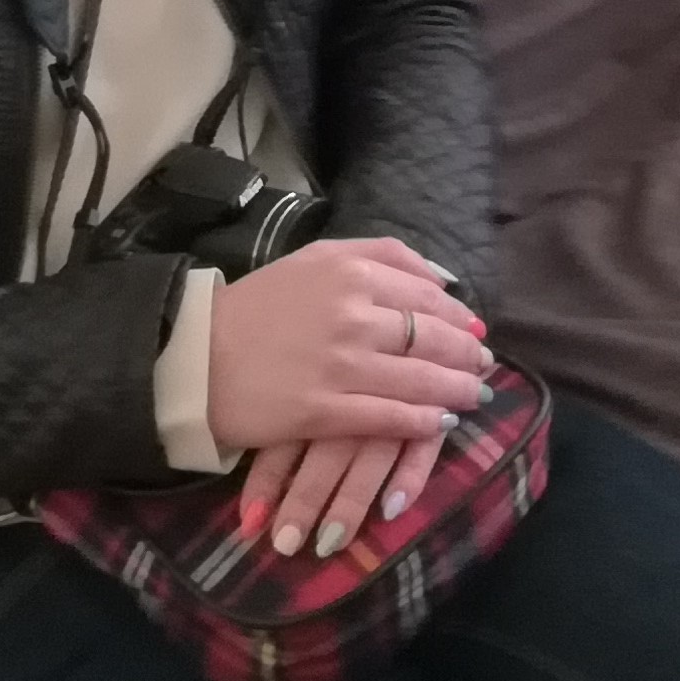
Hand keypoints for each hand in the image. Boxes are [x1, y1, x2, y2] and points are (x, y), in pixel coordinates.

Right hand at [207, 239, 494, 554]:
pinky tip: (441, 423)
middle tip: (483, 364)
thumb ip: (377, 257)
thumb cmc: (256, 307)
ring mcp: (341, 364)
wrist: (197, 356)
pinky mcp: (326, 410)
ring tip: (473, 395)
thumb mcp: (313, 259)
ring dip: (456, 389)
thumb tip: (442, 279)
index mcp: (348, 270)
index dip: (458, 313)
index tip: (473, 327)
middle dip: (467, 353)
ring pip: (421, 378)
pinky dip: (424, 422)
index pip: (426, 292)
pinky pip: (392, 417)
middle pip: (432, 334)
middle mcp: (352, 313)